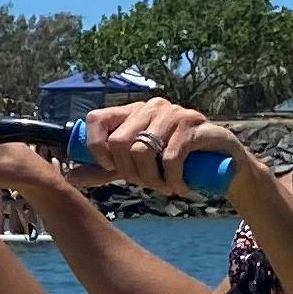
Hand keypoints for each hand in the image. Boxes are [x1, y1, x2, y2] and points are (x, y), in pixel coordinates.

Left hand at [80, 99, 232, 197]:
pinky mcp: (194, 125)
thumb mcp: (135, 167)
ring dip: (152, 179)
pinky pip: (170, 156)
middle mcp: (151, 107)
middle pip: (119, 142)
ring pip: (143, 151)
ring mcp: (174, 113)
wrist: (223, 164)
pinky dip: (172, 179)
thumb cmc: (173, 163)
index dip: (96, 148)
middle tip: (148, 183)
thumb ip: (104, 170)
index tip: (112, 168)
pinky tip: (180, 186)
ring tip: (166, 186)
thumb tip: (69, 178)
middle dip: (131, 173)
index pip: (96, 119)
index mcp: (132, 112)